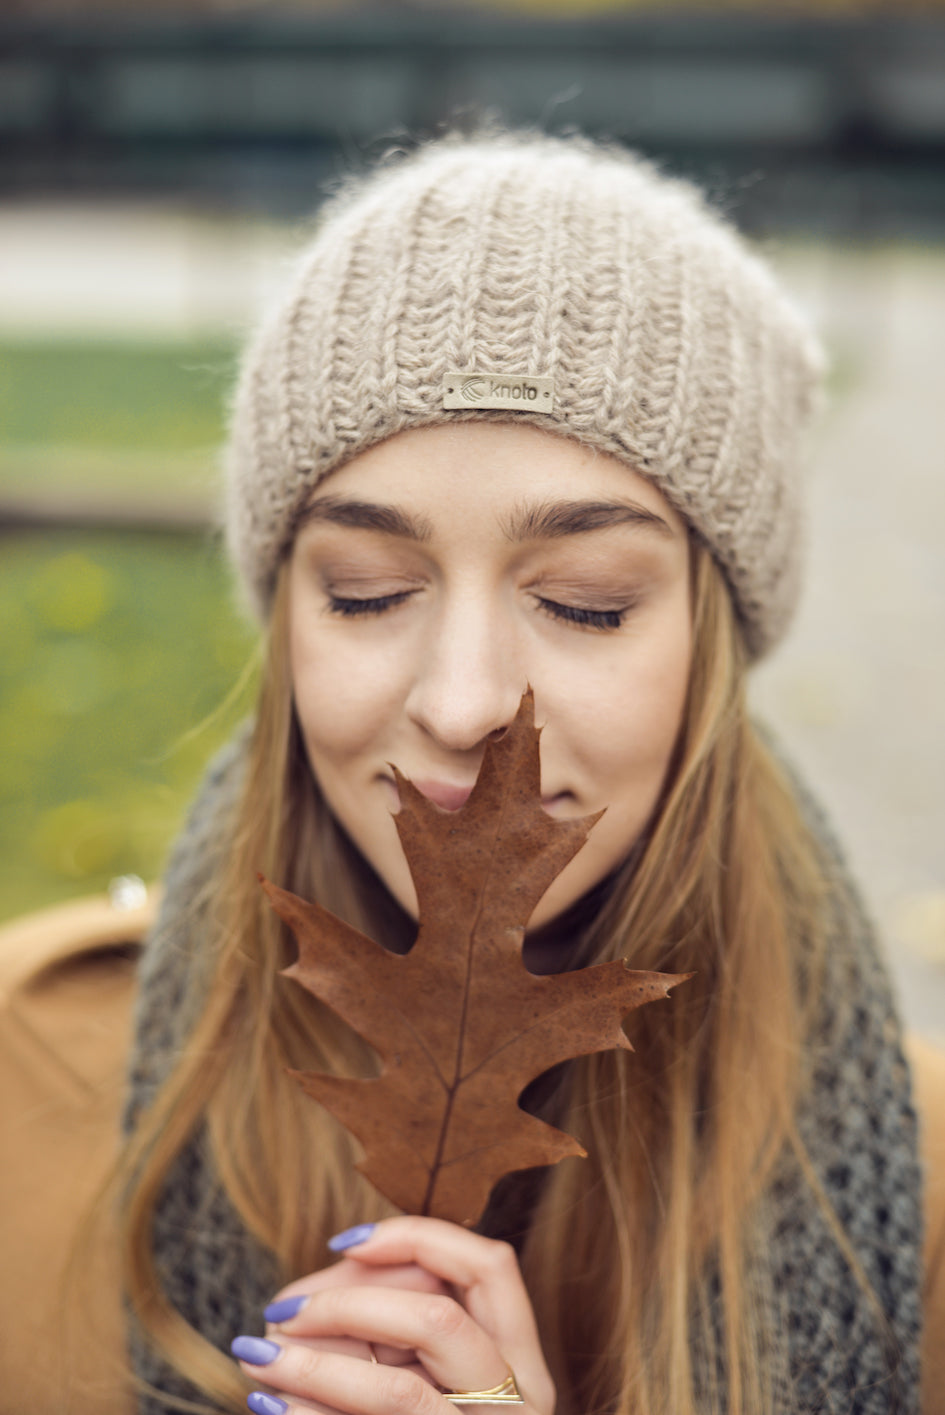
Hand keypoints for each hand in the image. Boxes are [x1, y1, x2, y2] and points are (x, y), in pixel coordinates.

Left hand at [231, 1215, 555, 1414]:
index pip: (489, 1266)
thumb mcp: (433, 1371)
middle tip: (281, 1309)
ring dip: (313, 1363)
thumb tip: (343, 1264)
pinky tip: (268, 1402)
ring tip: (256, 1352)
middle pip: (439, 1317)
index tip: (343, 1241)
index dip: (415, 1237)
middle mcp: (515, 1407)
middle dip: (348, 1300)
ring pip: (397, 1390)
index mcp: (521, 1364)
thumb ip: (403, 1322)